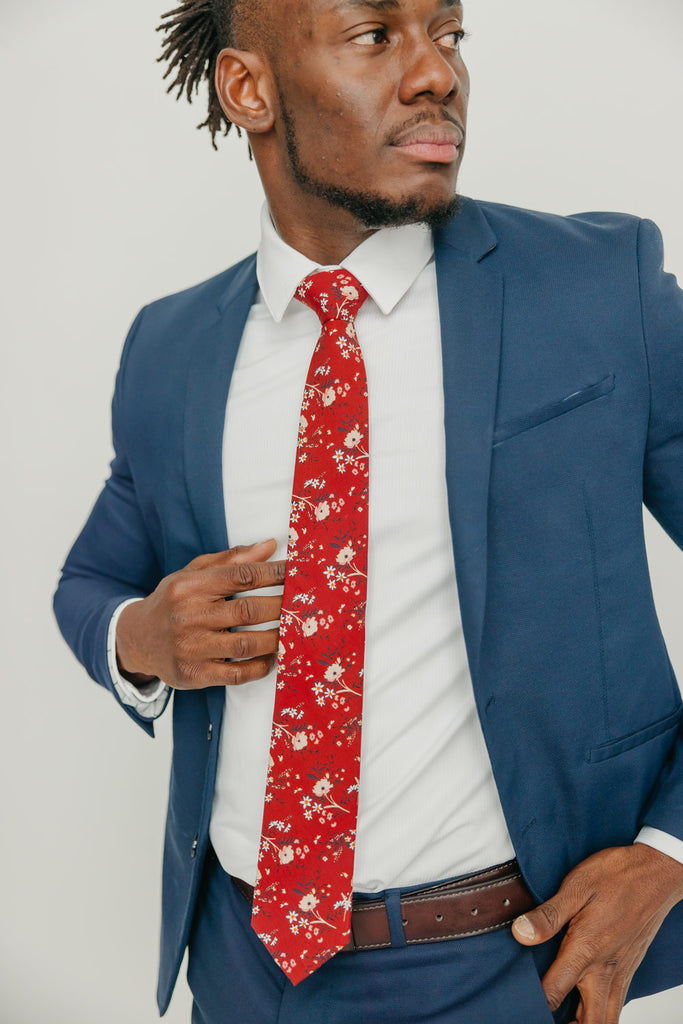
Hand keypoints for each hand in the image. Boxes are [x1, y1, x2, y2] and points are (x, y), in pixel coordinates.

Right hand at [116, 539, 284, 689]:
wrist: (136, 639)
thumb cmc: (173, 601)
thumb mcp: (193, 574)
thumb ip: (232, 560)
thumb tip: (271, 545)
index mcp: (189, 586)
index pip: (240, 576)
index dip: (274, 573)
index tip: (298, 572)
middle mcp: (188, 616)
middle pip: (247, 610)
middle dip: (282, 606)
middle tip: (303, 604)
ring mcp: (190, 648)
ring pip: (246, 644)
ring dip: (276, 638)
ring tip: (293, 631)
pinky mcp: (194, 675)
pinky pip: (236, 674)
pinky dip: (260, 667)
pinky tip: (271, 657)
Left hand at [512, 844, 682, 1022]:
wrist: (656, 872)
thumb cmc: (616, 875)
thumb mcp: (577, 886)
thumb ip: (548, 915)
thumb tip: (520, 934)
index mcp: (587, 950)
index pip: (554, 994)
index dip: (533, 1005)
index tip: (519, 1004)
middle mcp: (606, 970)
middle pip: (590, 1023)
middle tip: (543, 1018)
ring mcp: (621, 972)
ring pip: (607, 1019)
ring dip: (586, 1023)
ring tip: (563, 1018)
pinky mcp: (629, 969)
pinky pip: (616, 1004)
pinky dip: (600, 1012)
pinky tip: (584, 1001)